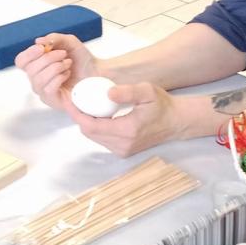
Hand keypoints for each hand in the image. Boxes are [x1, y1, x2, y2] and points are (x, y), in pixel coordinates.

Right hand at [15, 33, 102, 110]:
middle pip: (29, 69)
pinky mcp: (53, 101)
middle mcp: (37, 79)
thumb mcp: (69, 42)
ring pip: (38, 79)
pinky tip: (67, 74)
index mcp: (37, 65)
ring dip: (55, 68)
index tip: (43, 47)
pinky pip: (48, 89)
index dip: (29, 53)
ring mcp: (44, 91)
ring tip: (67, 64)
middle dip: (48, 58)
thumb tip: (38, 41)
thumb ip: (54, 38)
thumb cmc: (81, 59)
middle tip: (64, 54)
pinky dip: (58, 78)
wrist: (97, 72)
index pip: (21, 61)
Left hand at [62, 82, 184, 156]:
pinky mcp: (124, 152)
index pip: (91, 125)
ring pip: (94, 137)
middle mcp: (122, 145)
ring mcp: (123, 150)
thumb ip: (128, 92)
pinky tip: (99, 114)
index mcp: (127, 130)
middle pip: (89, 132)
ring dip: (87, 122)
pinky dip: (96, 128)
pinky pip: (102, 140)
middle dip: (79, 116)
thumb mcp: (147, 92)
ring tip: (85, 105)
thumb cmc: (162, 105)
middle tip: (74, 99)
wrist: (176, 122)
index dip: (76, 113)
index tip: (69, 99)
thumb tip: (107, 93)